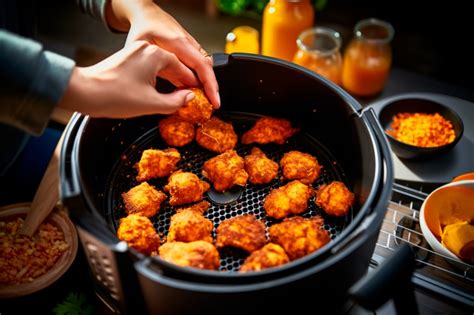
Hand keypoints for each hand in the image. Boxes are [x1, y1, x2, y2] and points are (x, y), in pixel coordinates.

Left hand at [58, 41, 194, 117]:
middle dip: (187, 83)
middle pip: (176, 66)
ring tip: (181, 96)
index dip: (198, 86)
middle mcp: (148, 49)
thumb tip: (189, 99)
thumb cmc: (113, 95)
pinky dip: (161, 78)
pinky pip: (153, 67)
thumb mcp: (151, 104)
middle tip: (196, 98)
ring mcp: (137, 52)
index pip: (186, 71)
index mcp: (157, 55)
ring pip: (164, 66)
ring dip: (174, 81)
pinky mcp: (129, 58)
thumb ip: (175, 102)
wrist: (83, 91)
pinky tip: (164, 90)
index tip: (205, 97)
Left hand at [105, 0, 219, 107]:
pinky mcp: (189, 47)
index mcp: (178, 43)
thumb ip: (157, 71)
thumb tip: (177, 94)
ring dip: (206, 82)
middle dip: (212, 88)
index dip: (210, 86)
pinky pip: (198, 62)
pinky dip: (199, 76)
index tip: (214, 101)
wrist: (144, 12)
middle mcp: (188, 42)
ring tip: (203, 98)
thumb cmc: (141, 30)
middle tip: (213, 104)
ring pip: (205, 66)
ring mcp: (190, 44)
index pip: (202, 67)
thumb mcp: (143, 54)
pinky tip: (192, 87)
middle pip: (207, 68)